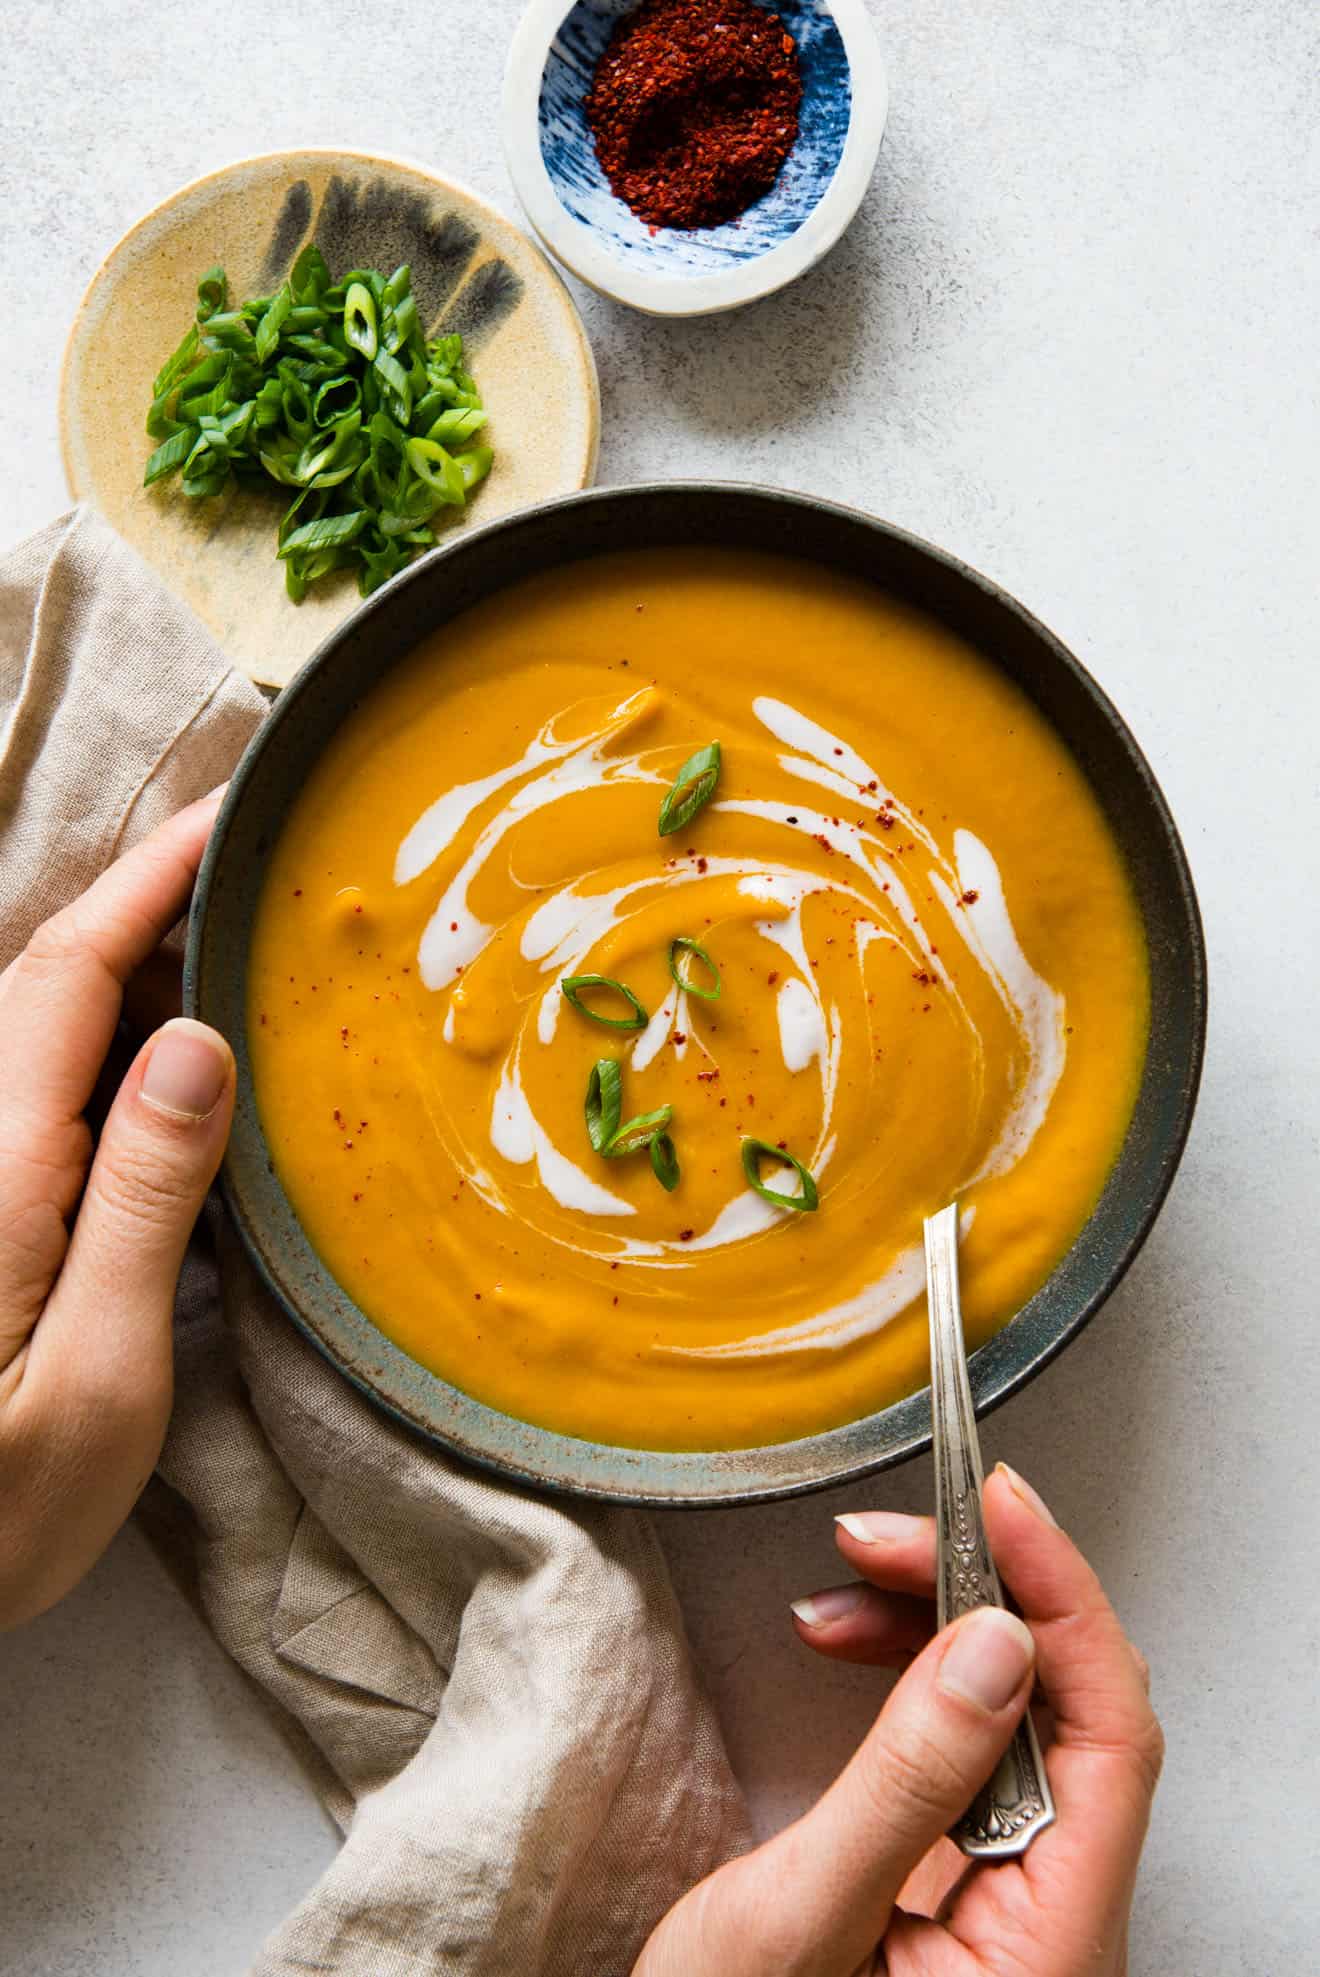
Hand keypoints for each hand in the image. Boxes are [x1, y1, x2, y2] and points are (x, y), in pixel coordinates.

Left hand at [0, 793, 234, 1629]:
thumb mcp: (101, 1378)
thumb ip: (145, 1203)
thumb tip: (194, 1045)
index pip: (65, 978)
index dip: (144, 882)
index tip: (222, 818)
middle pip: (41, 986)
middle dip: (143, 909)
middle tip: (251, 881)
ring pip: (29, 1034)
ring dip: (125, 976)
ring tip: (228, 957)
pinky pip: (29, 1096)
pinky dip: (101, 1049)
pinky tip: (163, 1068)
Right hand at [635, 1465, 1161, 1975]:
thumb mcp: (799, 1925)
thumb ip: (905, 1786)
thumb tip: (995, 1646)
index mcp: (1049, 1949)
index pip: (1110, 1733)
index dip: (1064, 1600)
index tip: (1000, 1508)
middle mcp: (1051, 1922)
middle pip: (1065, 1710)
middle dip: (976, 1596)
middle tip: (885, 1537)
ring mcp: (1008, 1903)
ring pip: (1015, 1716)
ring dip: (931, 1628)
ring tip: (845, 1585)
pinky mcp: (958, 1882)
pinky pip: (967, 1747)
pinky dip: (911, 1676)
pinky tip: (853, 1643)